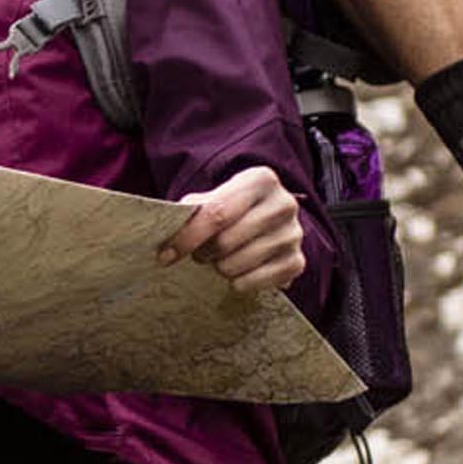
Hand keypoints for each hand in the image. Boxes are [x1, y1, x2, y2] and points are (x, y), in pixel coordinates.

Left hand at [159, 165, 305, 293]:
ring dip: (219, 268)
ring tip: (222, 259)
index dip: (187, 237)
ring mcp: (293, 235)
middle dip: (202, 253)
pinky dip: (237, 283)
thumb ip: (193, 209)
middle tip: (201, 253)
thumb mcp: (215, 198)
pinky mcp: (297, 263)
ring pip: (235, 266)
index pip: (216, 213)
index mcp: (261, 180)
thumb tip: (167, 225)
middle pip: (224, 243)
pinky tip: (239, 271)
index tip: (165, 255)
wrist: (271, 221)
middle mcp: (283, 205)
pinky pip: (251, 283)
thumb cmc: (235, 208)